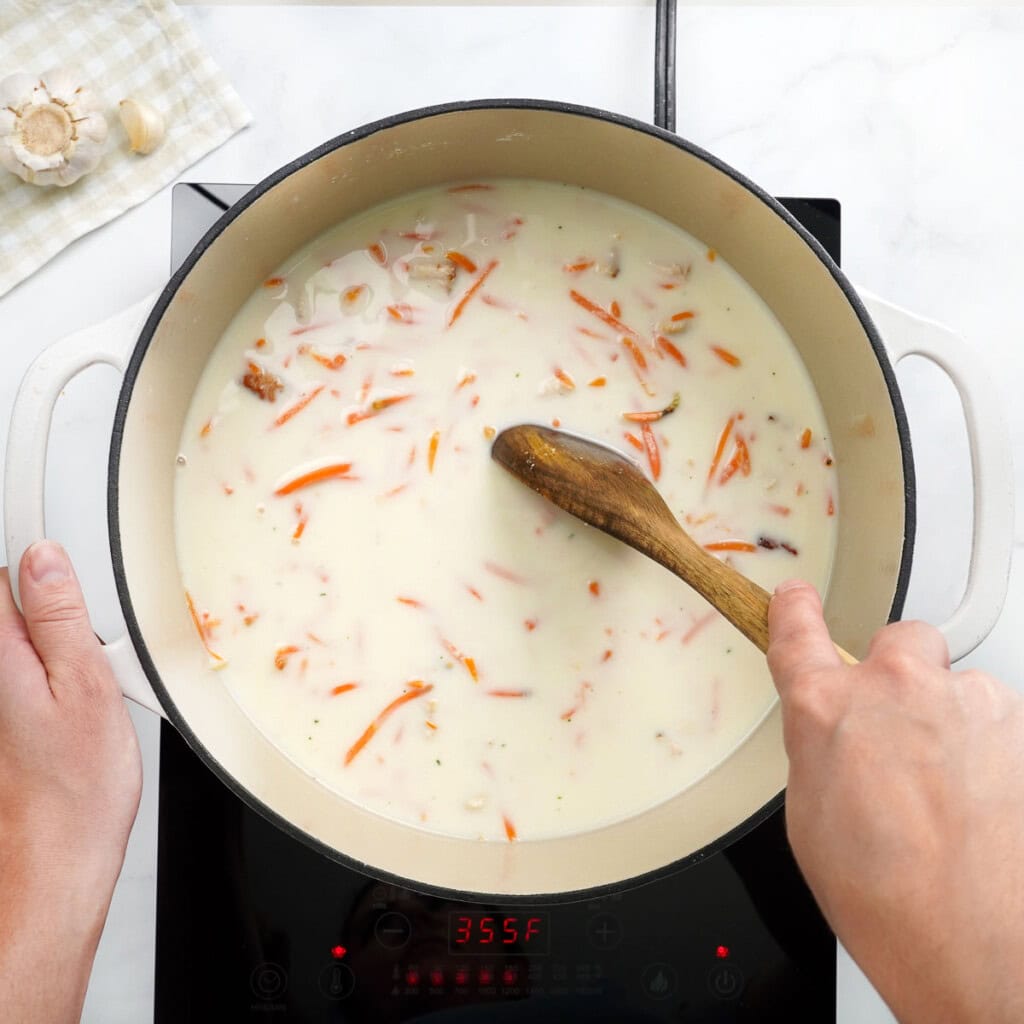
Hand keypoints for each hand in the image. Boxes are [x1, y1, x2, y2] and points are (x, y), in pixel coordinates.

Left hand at [0, 541, 141, 1023]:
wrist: (56, 857)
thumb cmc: (76, 789)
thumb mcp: (87, 687)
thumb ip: (60, 617)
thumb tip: (44, 558)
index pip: (7, 571)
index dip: (44, 558)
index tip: (75, 565)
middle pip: (14, 602)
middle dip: (57, 604)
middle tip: (93, 641)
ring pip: (25, 638)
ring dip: (60, 641)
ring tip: (91, 679)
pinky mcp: (6, 717)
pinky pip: (31, 670)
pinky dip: (57, 671)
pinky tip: (80, 703)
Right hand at [767, 580, 1023, 1023]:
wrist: (973, 945)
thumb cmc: (884, 895)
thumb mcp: (811, 815)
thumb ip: (821, 748)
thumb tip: (836, 732)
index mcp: (824, 707)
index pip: (798, 632)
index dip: (795, 611)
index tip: (797, 600)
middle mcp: (894, 688)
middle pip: (903, 640)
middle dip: (903, 673)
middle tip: (905, 729)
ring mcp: (963, 702)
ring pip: (960, 686)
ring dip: (954, 720)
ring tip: (951, 791)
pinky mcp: (1017, 726)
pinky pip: (1000, 722)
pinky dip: (993, 751)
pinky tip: (984, 804)